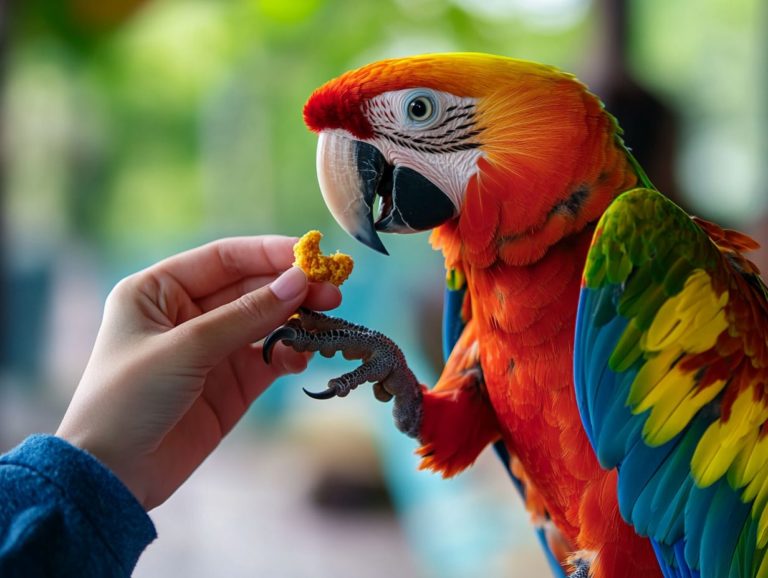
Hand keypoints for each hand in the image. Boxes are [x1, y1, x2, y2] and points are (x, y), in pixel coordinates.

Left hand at [56, 236, 340, 509]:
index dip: (268, 254)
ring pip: (265, 323)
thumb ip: (246, 315)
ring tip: (327, 320)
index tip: (311, 255)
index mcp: (159, 290)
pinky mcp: (230, 384)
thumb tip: (299, 280)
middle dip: (291, 288)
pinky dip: (289, 355)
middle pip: (250, 289)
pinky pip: (269, 359)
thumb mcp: (186, 348)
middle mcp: (186, 314)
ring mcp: (211, 350)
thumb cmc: (127, 399)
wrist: (112, 477)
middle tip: (333, 291)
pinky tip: (304, 356)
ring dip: (296, 321)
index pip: (224, 259)